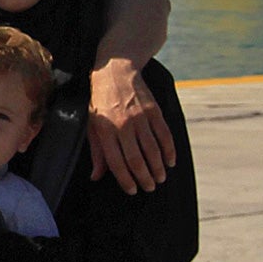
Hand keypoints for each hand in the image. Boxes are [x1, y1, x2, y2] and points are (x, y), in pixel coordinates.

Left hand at [89, 58, 175, 193]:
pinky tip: (170, 161)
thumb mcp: (92, 124)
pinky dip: (169, 151)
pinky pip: (164, 135)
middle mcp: (123, 125)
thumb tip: (96, 176)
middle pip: (136, 159)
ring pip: (152, 150)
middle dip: (144, 178)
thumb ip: (96, 151)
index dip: (125, 179)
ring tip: (160, 178)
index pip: (116, 162)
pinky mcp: (154, 111)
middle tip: (149, 188)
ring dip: (158, 168)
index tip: (132, 190)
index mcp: (105, 130)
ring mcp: (140, 118)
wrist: (115, 71)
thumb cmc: (100, 101)